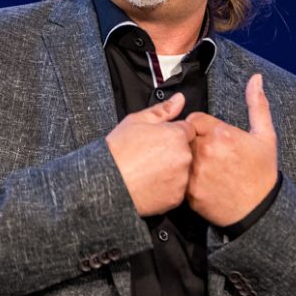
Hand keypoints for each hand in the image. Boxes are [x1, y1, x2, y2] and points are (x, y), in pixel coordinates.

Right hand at [106, 92, 195, 216]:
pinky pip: (177, 189)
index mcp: (177, 135)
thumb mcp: (136, 121)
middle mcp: (184, 156)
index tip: (159, 140)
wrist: (108, 181)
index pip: (188, 130)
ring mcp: (182, 178)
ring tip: (149, 170)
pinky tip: (151, 183)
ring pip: (183, 170)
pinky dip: (167, 187)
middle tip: (151, 156)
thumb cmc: (119, 151)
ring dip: (172, 170)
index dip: (173, 134)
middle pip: (187, 150)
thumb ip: (163, 110)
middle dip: (174, 151)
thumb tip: (180, 99)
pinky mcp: (177, 197)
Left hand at [186, 74, 277, 225]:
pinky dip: (185, 180)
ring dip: (186, 160)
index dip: (201, 127)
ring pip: (179, 157)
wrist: (259, 211)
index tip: (211, 137)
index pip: (194, 119)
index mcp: (221, 133)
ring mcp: (196, 172)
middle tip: (208, 155)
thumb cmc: (262, 172)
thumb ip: (257, 104)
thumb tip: (256, 78)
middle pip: (184, 137)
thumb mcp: (265, 136)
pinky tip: (201, 183)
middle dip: (191, 142)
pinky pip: (178, 178)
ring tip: (205, 169)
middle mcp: (206, 151)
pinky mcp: (189, 192)